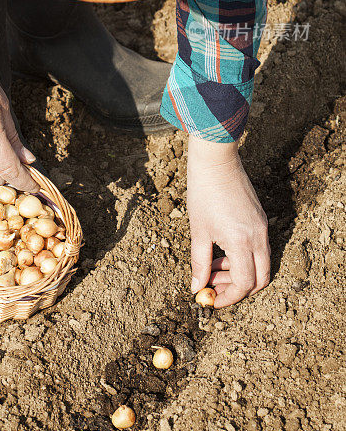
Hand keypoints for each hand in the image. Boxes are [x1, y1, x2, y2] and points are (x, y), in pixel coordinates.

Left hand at [186, 136, 270, 307]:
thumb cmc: (203, 192)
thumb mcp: (199, 231)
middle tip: (214, 287)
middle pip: (260, 279)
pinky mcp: (260, 219)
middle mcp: (258, 237)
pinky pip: (259, 248)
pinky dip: (243, 257)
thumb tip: (197, 287)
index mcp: (241, 241)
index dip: (228, 297)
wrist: (216, 160)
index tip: (211, 299)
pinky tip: (221, 251)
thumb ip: (199, 262)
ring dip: (239, 272)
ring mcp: (262, 227)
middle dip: (238, 289)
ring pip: (260, 264)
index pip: (244, 283)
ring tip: (213, 266)